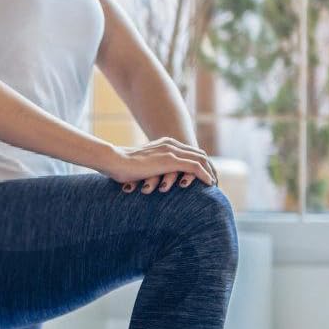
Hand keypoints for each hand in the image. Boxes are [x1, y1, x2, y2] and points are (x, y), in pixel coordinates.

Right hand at [98, 138, 216, 194]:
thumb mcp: (139, 165)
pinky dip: (204, 175)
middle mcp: (170, 144)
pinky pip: (195, 167)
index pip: (189, 151)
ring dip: (210, 172)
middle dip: (209, 167)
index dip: (200, 162)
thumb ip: (147, 168)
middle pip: (198, 154)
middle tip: (214, 181)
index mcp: (164, 143)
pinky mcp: (170, 161)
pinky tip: (209, 184)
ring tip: (214, 184)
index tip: (205, 175)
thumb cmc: (119, 166)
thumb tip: (147, 180)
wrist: (113, 160)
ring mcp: (171, 152)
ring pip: (200, 159)